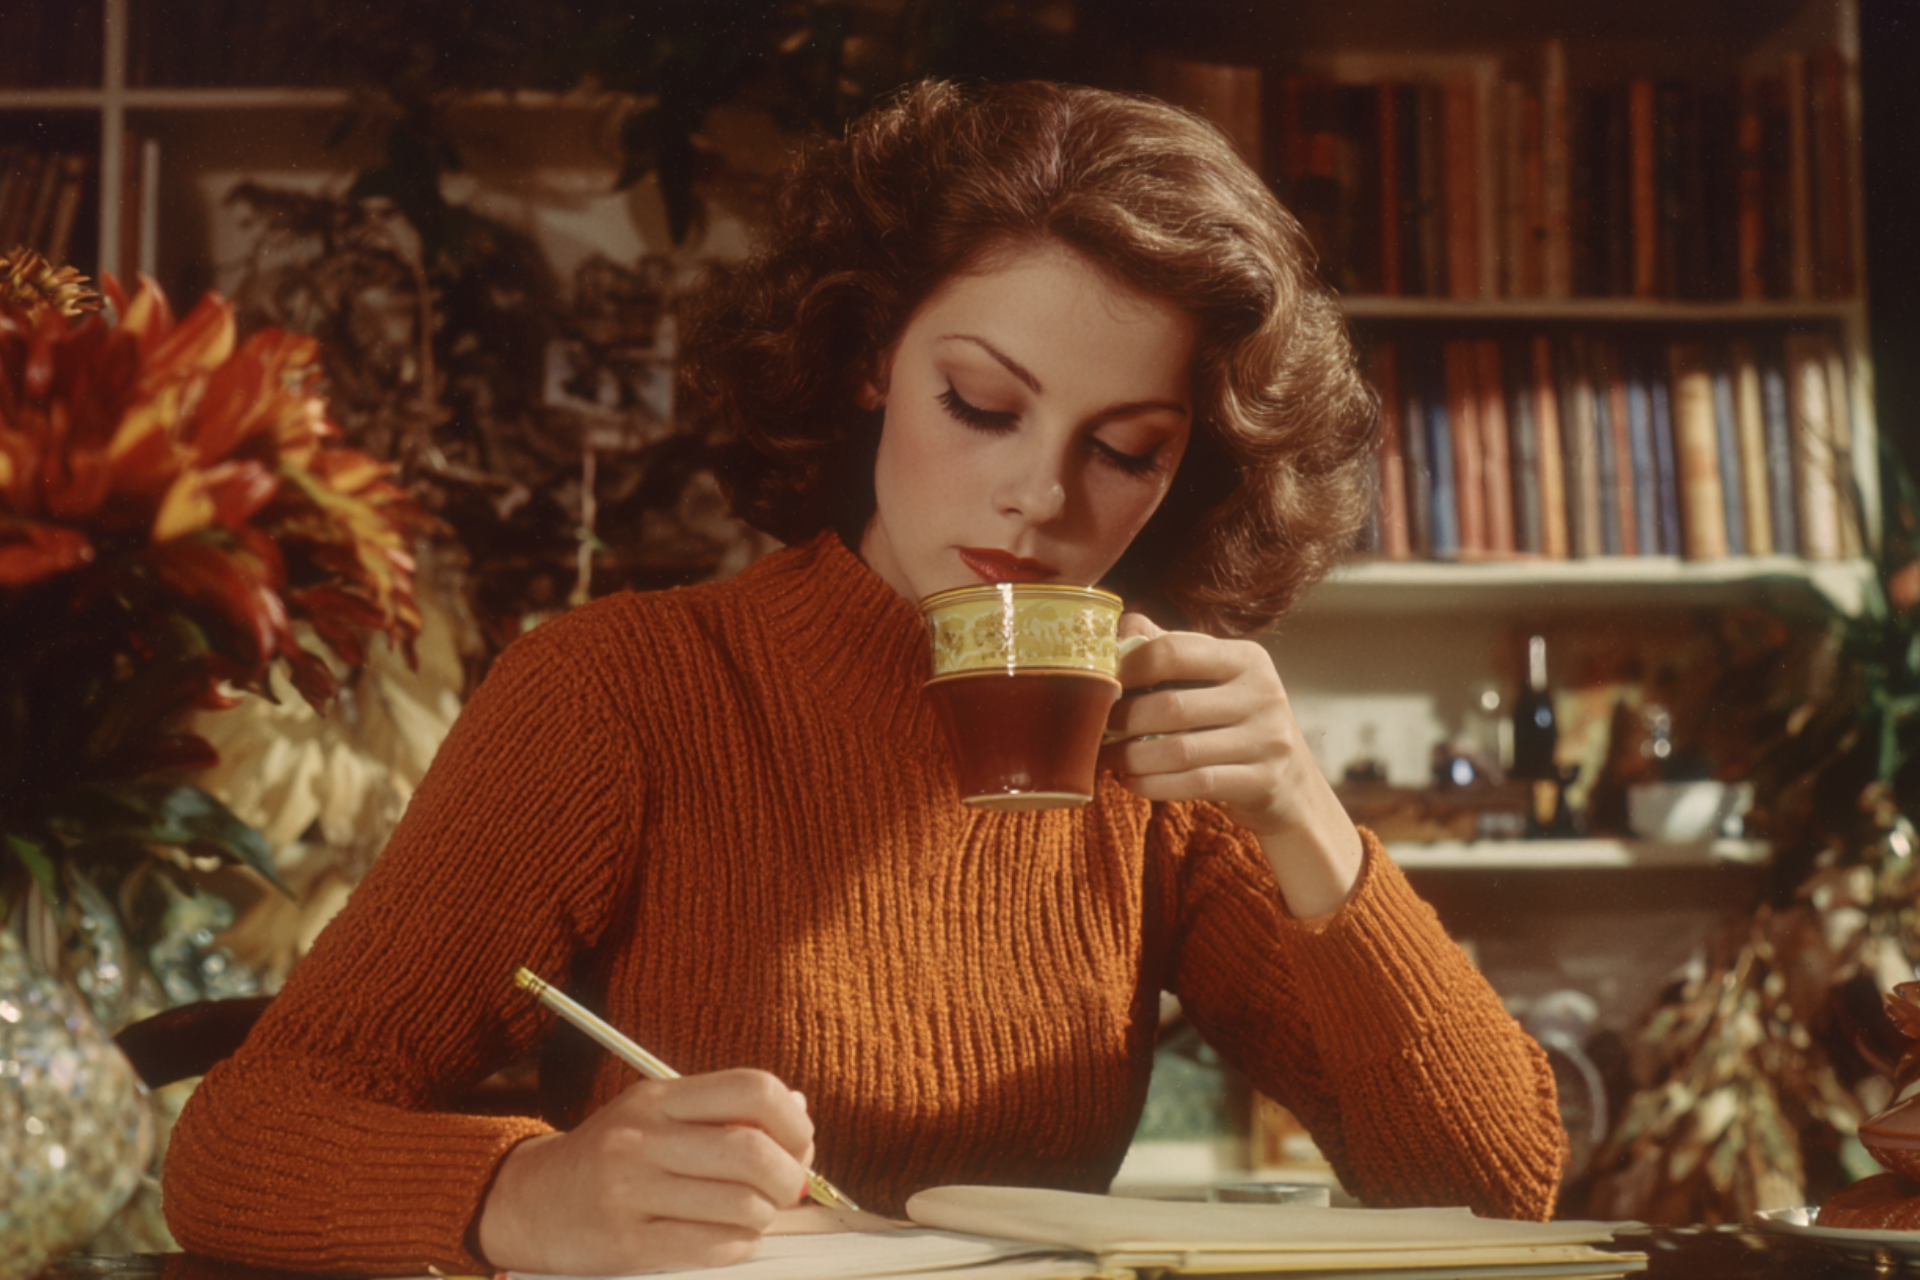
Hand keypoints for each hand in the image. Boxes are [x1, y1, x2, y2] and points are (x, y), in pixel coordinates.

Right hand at [476, 1068, 814, 1273]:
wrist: (531, 1201)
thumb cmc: (610, 1155)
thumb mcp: (656, 1113)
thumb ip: (723, 1109)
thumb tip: (797, 1109)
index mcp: (658, 1098)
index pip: (752, 1089)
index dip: (794, 1119)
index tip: (800, 1142)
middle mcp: (643, 1138)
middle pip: (753, 1151)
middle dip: (790, 1177)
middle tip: (788, 1188)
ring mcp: (631, 1192)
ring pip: (740, 1205)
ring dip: (764, 1216)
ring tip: (754, 1214)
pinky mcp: (627, 1245)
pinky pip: (713, 1246)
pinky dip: (739, 1245)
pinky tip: (730, 1237)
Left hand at [1100, 614, 1362, 916]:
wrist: (1290, 783)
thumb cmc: (1235, 722)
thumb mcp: (1213, 679)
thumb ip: (1169, 649)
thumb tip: (1119, 628)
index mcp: (1246, 658)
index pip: (1175, 650)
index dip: (1129, 666)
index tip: (1100, 682)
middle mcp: (1262, 693)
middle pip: (1172, 705)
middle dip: (1123, 721)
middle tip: (1096, 730)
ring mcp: (1267, 739)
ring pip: (1179, 750)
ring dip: (1132, 758)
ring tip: (1106, 759)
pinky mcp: (1261, 781)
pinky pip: (1194, 783)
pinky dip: (1154, 785)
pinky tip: (1131, 782)